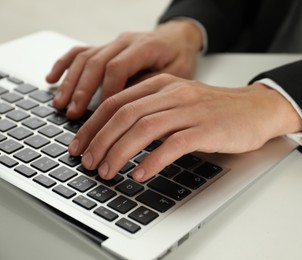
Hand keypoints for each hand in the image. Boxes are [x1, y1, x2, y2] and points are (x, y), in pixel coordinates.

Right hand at [46, 20, 202, 118]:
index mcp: (145, 46)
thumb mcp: (177, 75)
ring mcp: (113, 43)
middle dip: (83, 90)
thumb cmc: (180, 59)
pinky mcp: (106, 47)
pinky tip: (52, 80)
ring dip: (70, 82)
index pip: (118, 67)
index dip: (107, 91)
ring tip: (61, 105)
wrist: (178, 40)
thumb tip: (128, 110)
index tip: (103, 115)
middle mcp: (125, 42)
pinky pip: (80, 52)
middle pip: (96, 63)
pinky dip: (65, 66)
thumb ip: (153, 87)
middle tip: (73, 114)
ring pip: (85, 58)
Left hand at [68, 74, 301, 181]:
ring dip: (120, 152)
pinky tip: (140, 173)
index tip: (80, 144)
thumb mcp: (180, 101)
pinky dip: (153, 160)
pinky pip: (173, 144)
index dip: (93, 124)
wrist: (257, 109)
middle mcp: (173, 93)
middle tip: (88, 162)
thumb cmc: (217, 110)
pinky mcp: (206, 129)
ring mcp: (190, 110)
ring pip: (144, 128)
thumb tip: (119, 136)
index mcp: (162, 84)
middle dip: (100, 140)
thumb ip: (153, 111)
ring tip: (107, 171)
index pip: (117, 101)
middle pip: (125, 114)